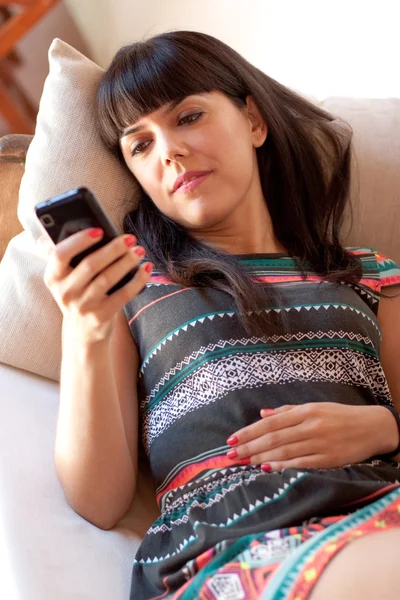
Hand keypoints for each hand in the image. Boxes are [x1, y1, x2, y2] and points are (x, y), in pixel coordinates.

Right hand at [41, 228, 152, 343]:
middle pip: (90, 265)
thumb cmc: (81, 292)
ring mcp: (82, 306)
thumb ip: (78, 257)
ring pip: (107, 278)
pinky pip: (122, 295)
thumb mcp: (70, 278)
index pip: (60, 254)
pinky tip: (146, 269)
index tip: (99, 230)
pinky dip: (137, 280)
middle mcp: (64, 293)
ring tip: (139, 251)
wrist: (83, 331)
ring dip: (126, 262)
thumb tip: (105, 234)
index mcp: (53, 277)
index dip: (79, 240)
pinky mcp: (100, 317)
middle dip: (113, 249)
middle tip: (130, 238)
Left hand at [225, 403, 394, 471]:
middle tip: (230, 455)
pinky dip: (283, 465)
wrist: (372, 428)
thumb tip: (261, 414)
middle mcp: (310, 426)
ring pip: (284, 450)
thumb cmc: (340, 416)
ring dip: (261, 457)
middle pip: (274, 437)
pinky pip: (301, 463)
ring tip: (243, 463)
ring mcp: (319, 443)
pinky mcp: (328, 459)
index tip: (231, 440)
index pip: (270, 422)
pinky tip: (267, 468)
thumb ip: (287, 412)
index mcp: (306, 411)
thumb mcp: (315, 407)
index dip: (249, 431)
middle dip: (249, 447)